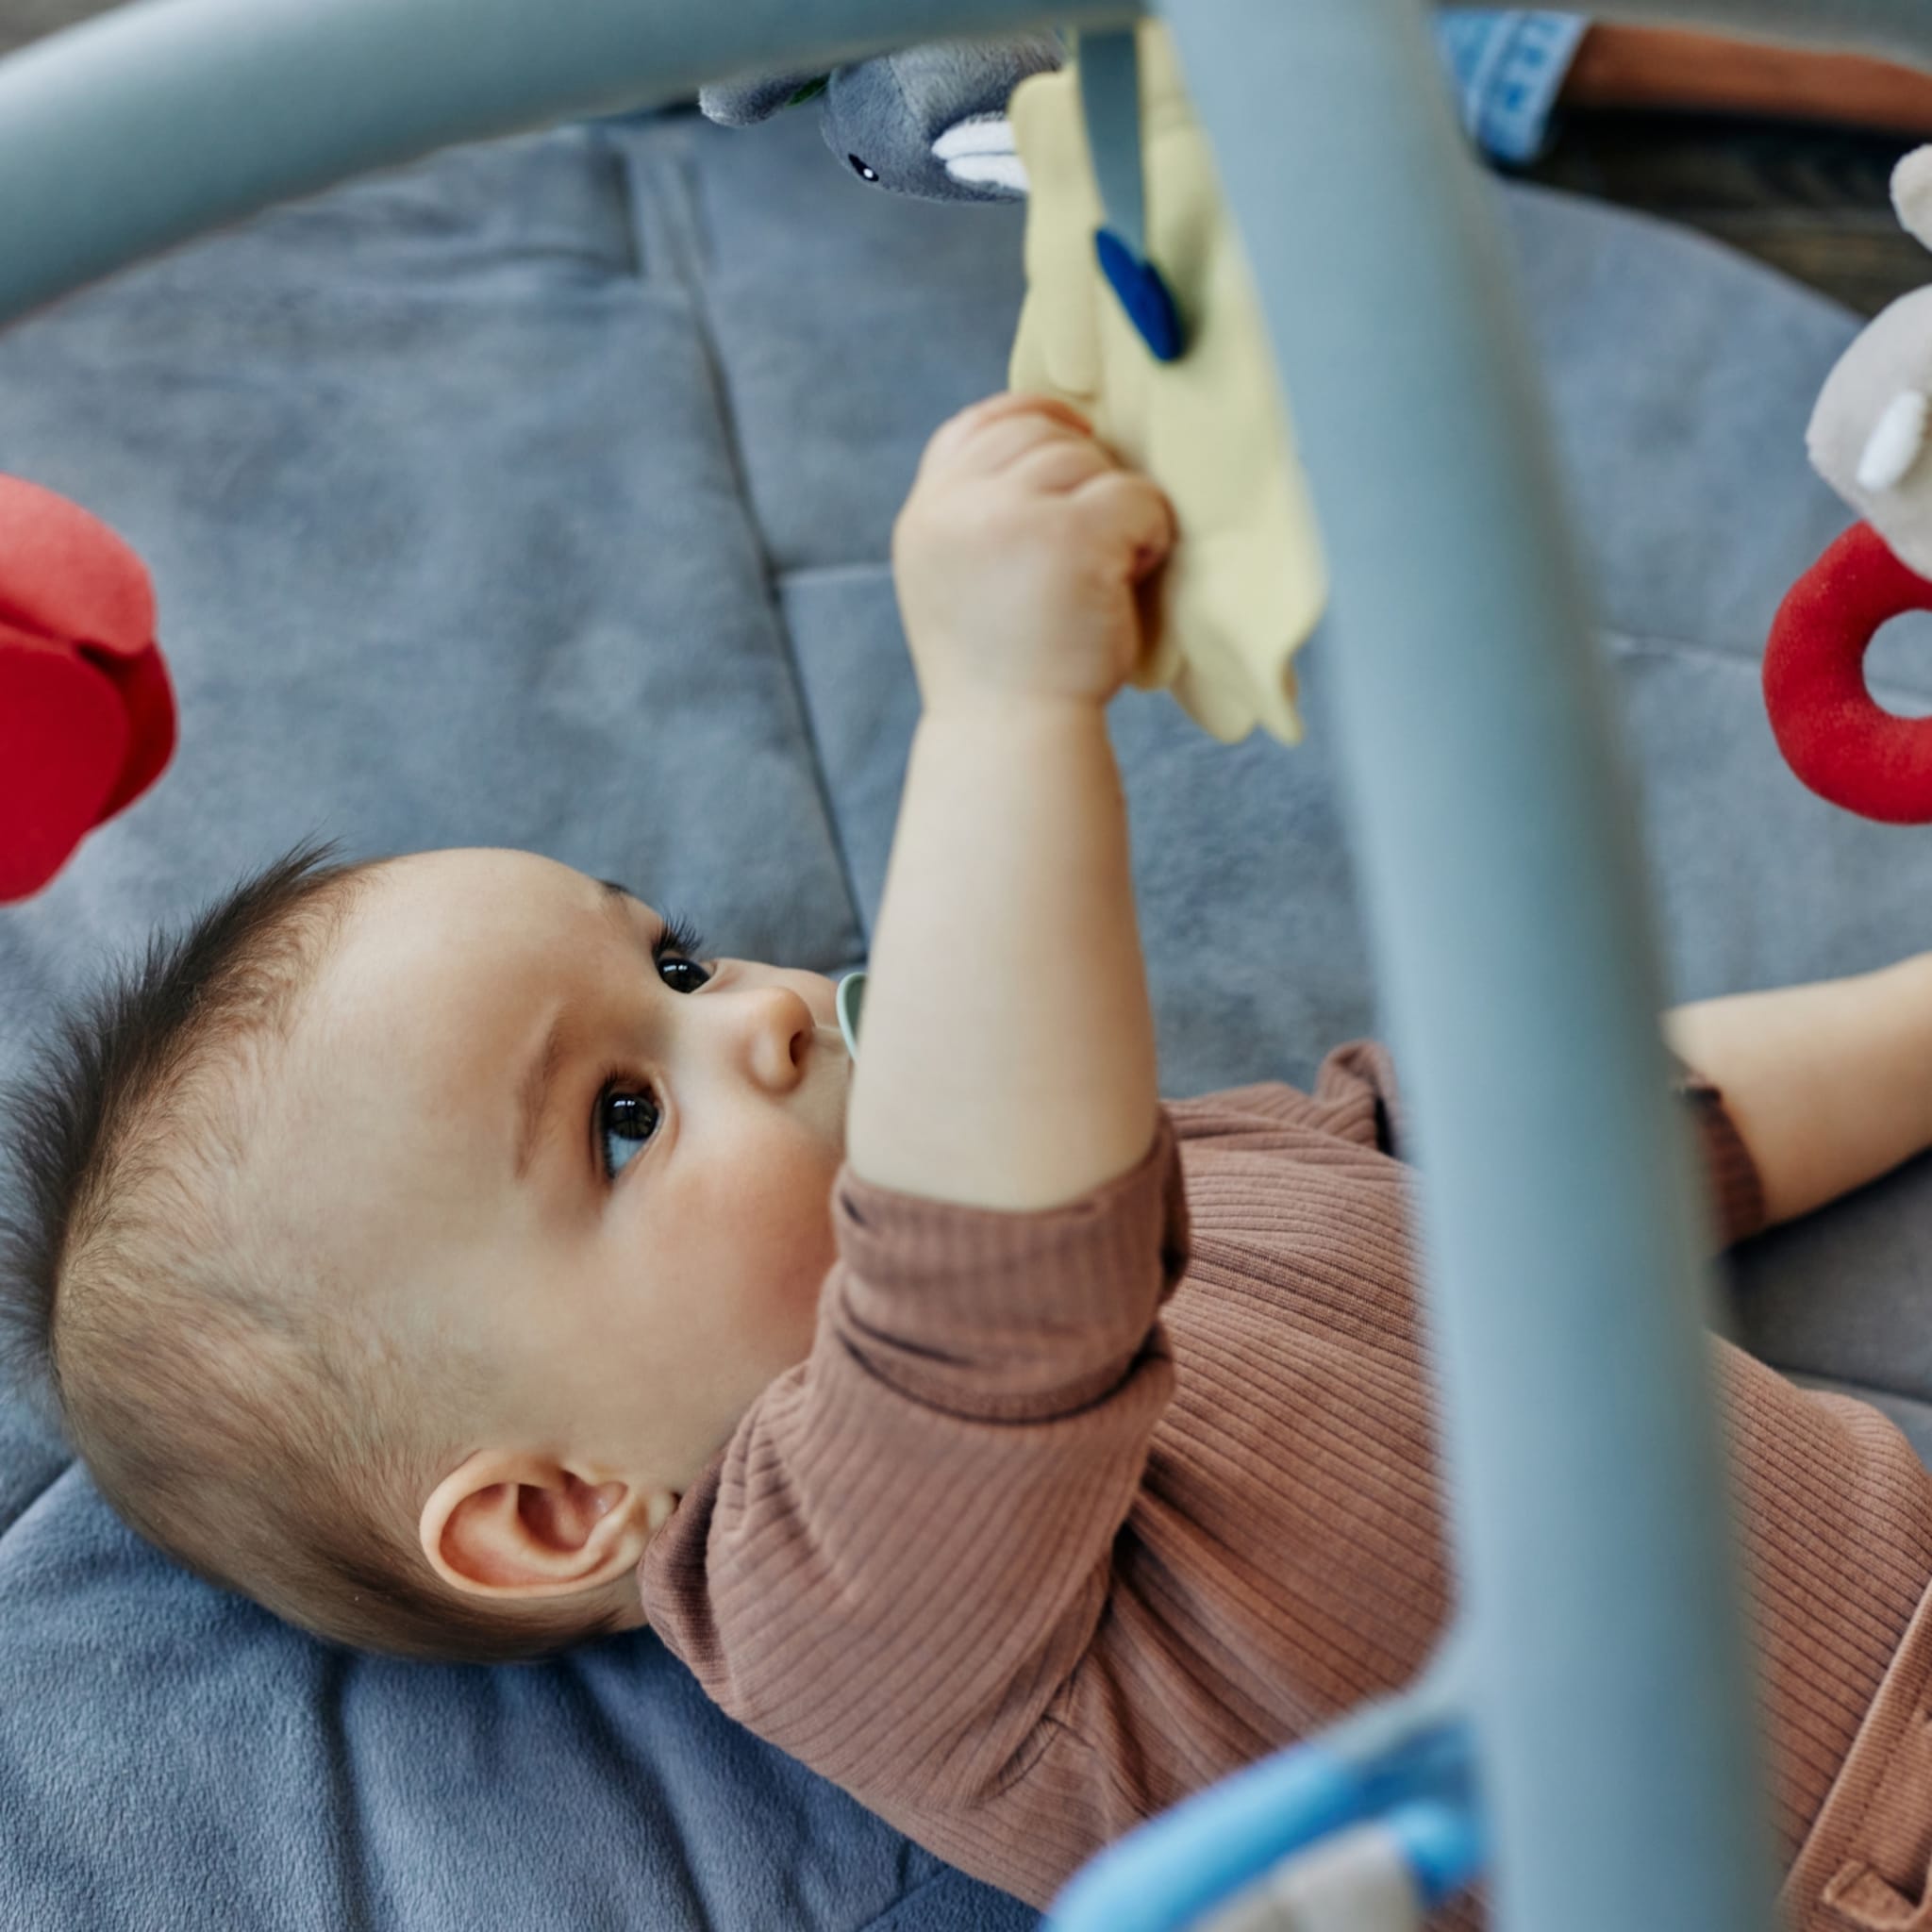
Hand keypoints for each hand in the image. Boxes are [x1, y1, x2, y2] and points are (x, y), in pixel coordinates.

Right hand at [891, 392, 1175, 712]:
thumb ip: (981, 516)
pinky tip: (1134, 577)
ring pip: (1090, 461)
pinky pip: (1134, 495)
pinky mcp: (1068, 535)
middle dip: (1084, 475)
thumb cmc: (1008, 673)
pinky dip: (1149, 533)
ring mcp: (1008, 518)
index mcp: (926, 518)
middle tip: (1097, 544)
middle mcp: (955, 509)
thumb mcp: (961, 582)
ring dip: (1118, 508)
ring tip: (1113, 570)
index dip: (1035, 420)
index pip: (978, 426)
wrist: (1014, 741)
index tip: (1075, 439)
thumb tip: (1051, 440)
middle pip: (1041, 436)